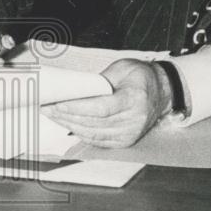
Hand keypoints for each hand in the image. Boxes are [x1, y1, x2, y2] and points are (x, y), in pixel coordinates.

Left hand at [42, 59, 171, 147]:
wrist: (163, 92)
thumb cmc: (142, 78)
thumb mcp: (123, 69)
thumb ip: (100, 80)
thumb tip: (75, 91)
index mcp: (135, 99)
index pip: (101, 108)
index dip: (77, 107)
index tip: (57, 103)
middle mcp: (134, 120)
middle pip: (93, 123)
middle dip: (66, 116)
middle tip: (47, 107)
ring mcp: (130, 134)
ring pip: (92, 134)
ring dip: (69, 125)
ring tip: (53, 116)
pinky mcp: (125, 141)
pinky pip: (97, 140)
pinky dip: (80, 133)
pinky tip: (69, 124)